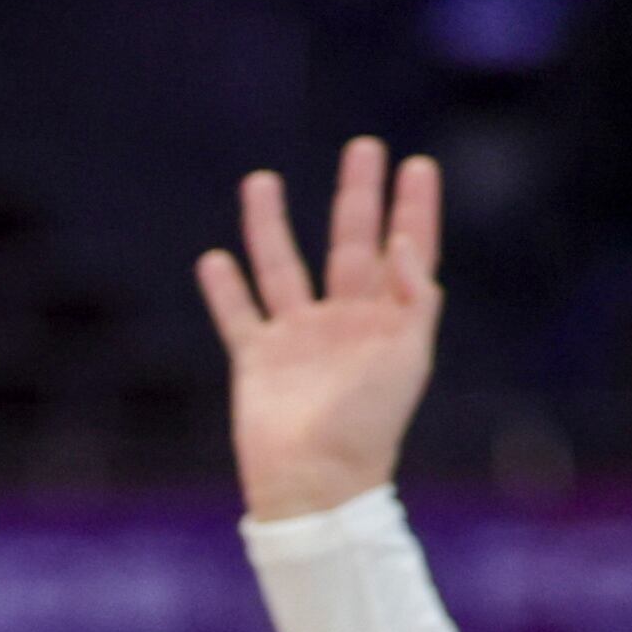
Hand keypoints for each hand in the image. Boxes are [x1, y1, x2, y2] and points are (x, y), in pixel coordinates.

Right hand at [193, 136, 442, 522]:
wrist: (314, 483)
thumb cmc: (368, 427)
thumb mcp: (407, 359)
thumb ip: (412, 298)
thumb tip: (401, 244)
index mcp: (387, 321)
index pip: (405, 252)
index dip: (413, 210)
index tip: (417, 166)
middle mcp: (343, 322)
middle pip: (350, 244)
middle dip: (357, 196)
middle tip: (363, 147)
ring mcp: (297, 339)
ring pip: (283, 267)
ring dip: (271, 226)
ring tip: (261, 180)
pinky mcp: (256, 360)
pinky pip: (238, 316)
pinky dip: (224, 290)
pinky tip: (215, 259)